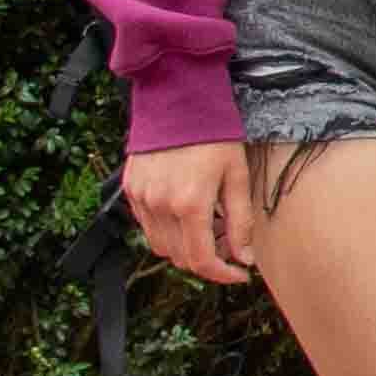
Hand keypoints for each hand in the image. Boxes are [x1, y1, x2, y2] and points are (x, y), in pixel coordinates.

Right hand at [123, 142, 260, 287]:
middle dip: (207, 260)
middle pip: (180, 258)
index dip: (222, 275)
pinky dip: (167, 229)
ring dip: (185, 247)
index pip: (201, 261)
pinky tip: (186, 212)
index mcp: (190, 204)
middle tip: (228, 243)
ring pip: (160, 245)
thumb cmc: (213, 133)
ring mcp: (141, 198)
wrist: (178, 99)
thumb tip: (244, 258)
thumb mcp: (236, 176)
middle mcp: (160, 205)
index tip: (238, 273)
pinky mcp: (131, 189)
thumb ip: (241, 221)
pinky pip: (147, 225)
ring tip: (208, 226)